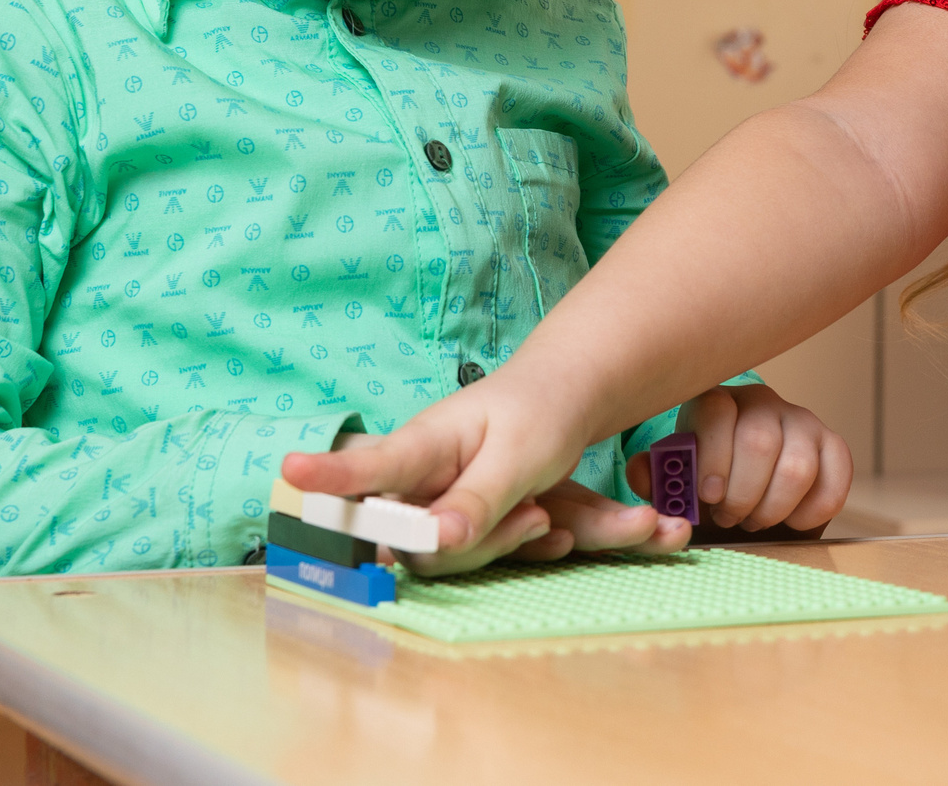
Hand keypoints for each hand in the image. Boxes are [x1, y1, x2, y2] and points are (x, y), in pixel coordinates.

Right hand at [280, 377, 691, 574]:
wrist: (575, 393)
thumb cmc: (537, 405)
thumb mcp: (519, 448)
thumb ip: (477, 498)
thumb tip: (433, 543)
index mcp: (426, 447)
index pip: (374, 469)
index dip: (334, 476)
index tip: (292, 470)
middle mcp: (435, 484)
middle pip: (436, 547)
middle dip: (495, 543)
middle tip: (541, 519)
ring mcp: (468, 508)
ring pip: (493, 555)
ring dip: (569, 538)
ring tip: (624, 520)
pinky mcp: (504, 523)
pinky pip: (543, 546)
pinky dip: (604, 534)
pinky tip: (654, 526)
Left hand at [626, 383, 853, 531]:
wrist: (747, 499)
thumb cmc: (707, 487)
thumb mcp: (676, 485)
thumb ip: (657, 478)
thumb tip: (643, 471)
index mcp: (714, 402)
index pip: (715, 410)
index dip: (712, 455)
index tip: (708, 496)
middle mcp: (760, 402)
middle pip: (759, 443)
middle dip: (742, 495)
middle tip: (730, 518)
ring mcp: (801, 420)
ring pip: (797, 466)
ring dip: (773, 508)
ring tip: (755, 520)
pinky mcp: (832, 444)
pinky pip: (835, 476)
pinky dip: (813, 511)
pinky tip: (792, 521)